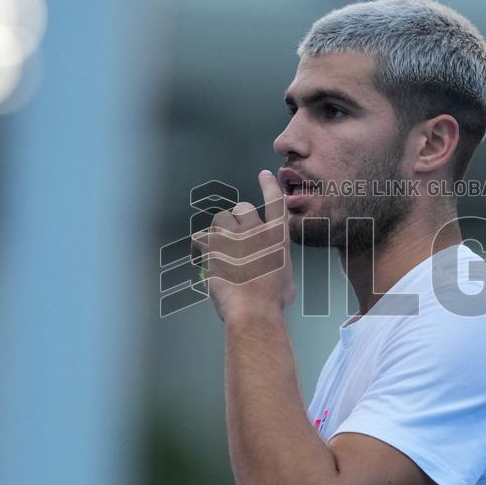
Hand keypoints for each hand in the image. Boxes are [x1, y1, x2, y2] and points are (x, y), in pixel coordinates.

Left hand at [191, 170, 295, 320]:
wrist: (253, 309)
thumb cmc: (273, 301)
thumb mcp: (287, 282)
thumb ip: (280, 269)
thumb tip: (279, 274)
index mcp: (277, 237)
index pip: (276, 201)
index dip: (270, 185)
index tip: (264, 174)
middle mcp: (256, 230)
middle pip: (243, 208)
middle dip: (238, 218)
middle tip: (235, 235)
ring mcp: (233, 236)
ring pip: (220, 221)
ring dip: (219, 231)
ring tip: (218, 248)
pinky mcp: (213, 247)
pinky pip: (201, 238)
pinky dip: (199, 246)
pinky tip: (199, 255)